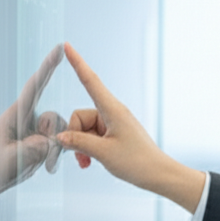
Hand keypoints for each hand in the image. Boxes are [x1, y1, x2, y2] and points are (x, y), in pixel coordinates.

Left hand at [0, 43, 69, 189]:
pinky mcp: (38, 142)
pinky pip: (57, 143)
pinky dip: (55, 155)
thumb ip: (31, 149)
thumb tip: (49, 140)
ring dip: (55, 150)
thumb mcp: (9, 159)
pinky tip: (46, 165)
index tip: (59, 50)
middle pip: (54, 117)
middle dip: (55, 136)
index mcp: (14, 116)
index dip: (47, 67)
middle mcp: (26, 120)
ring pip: (59, 132)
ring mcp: (33, 131)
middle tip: (45, 157)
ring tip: (44, 165)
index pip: (34, 87)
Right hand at [57, 43, 204, 212]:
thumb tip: (60, 137)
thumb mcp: (103, 153)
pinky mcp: (115, 134)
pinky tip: (90, 162)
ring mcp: (114, 124)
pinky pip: (93, 136)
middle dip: (75, 136)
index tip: (66, 45)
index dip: (77, 63)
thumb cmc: (138, 162)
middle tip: (82, 157)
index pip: (90, 81)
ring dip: (81, 146)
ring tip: (88, 163)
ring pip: (84, 129)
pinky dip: (88, 149)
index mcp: (113, 110)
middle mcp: (113, 113)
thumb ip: (78, 143)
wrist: (159, 175)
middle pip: (79, 116)